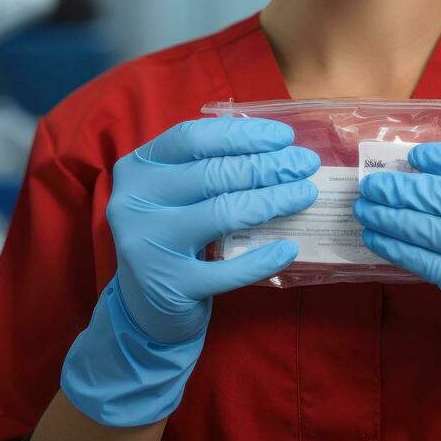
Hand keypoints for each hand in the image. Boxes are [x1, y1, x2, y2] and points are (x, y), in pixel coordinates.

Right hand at [109, 116, 319, 343]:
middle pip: (214, 173)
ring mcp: (149, 245)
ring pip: (223, 213)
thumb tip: (278, 147)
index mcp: (138, 168)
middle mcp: (134, 202)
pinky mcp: (170, 286)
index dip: (242, 134)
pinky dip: (263, 258)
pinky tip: (289, 248)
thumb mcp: (177, 193)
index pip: (193, 138)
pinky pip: (228, 270)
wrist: (144, 307)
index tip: (284, 137)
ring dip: (274, 200)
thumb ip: (209, 165)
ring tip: (306, 194)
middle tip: (305, 164)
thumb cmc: (173, 234)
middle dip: (269, 165)